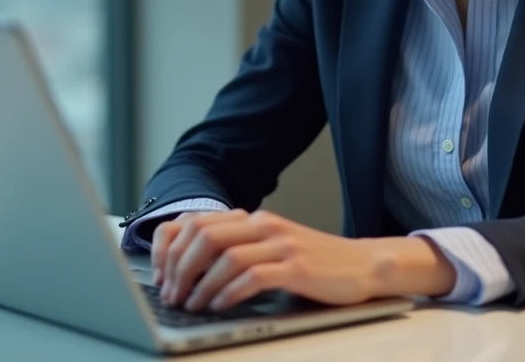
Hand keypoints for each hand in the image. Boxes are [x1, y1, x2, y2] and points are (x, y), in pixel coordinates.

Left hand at [150, 209, 455, 311]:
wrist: (364, 265)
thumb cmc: (316, 263)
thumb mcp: (274, 248)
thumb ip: (241, 249)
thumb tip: (192, 269)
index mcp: (255, 219)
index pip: (198, 222)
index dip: (171, 248)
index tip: (161, 275)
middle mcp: (265, 225)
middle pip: (206, 235)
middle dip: (179, 267)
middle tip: (171, 294)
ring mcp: (282, 245)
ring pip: (225, 256)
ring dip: (200, 284)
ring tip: (189, 304)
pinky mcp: (297, 267)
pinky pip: (253, 276)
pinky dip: (229, 292)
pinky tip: (218, 305)